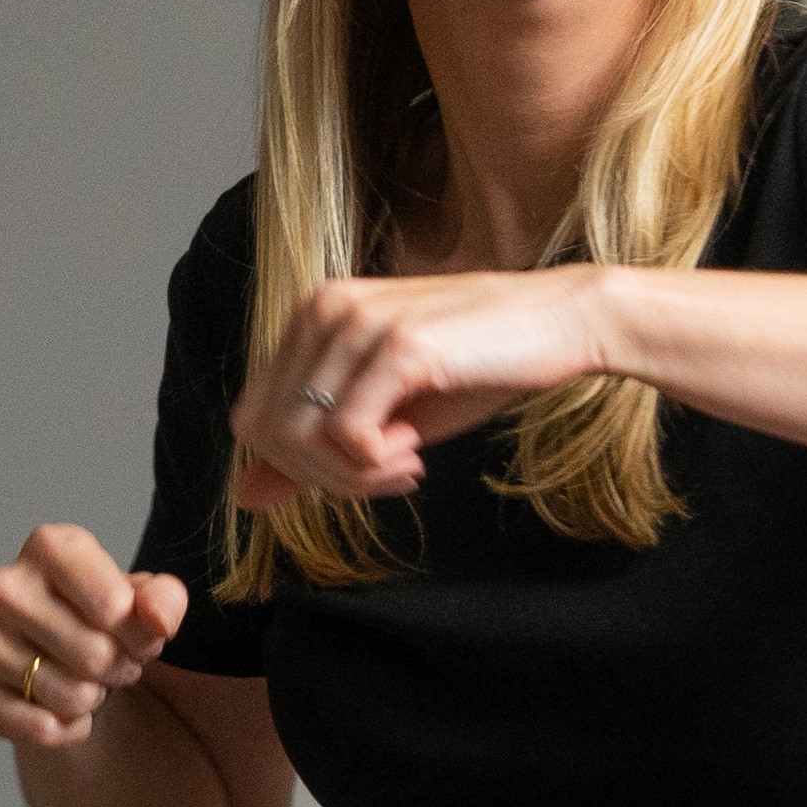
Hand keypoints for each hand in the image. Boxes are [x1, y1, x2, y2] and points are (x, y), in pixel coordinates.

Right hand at [0, 523, 186, 747]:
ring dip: (93, 699)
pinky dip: (65, 732)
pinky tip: (68, 715)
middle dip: (119, 668)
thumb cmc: (111, 621)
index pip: (115, 606)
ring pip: (67, 695)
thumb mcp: (150, 601)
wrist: (75, 662)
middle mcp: (4, 586)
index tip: (138, 633)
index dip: (141, 634)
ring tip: (89, 680)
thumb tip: (156, 619)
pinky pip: (35, 727)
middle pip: (93, 655)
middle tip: (114, 661)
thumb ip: (164, 600)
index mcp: (49, 547)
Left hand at [231, 267, 614, 507]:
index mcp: (313, 315)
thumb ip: (312, 451)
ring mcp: (358, 322)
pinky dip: (375, 463)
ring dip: (351, 476)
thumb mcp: (386, 416)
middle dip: (321, 477)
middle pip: (266, 433)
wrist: (561, 324)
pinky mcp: (399, 345)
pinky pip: (346, 434)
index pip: (253, 418)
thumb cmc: (480, 366)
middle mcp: (324, 308)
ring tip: (406, 466)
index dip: (299, 467)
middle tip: (389, 477)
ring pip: (300, 438)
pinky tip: (417, 452)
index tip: (364, 468)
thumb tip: (244, 497)